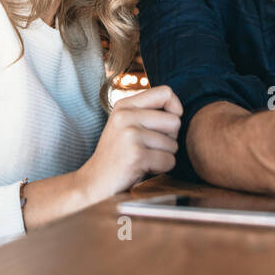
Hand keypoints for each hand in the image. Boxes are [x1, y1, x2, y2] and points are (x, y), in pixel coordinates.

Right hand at [75, 85, 182, 201]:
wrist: (95, 182)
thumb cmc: (118, 155)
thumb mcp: (126, 125)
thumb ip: (147, 113)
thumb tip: (179, 111)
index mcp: (124, 105)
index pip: (165, 92)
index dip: (175, 108)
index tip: (167, 124)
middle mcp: (126, 116)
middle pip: (174, 121)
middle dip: (170, 138)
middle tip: (149, 147)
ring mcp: (130, 135)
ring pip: (173, 144)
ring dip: (164, 156)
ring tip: (143, 158)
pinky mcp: (137, 155)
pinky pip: (169, 161)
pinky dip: (161, 169)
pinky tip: (143, 168)